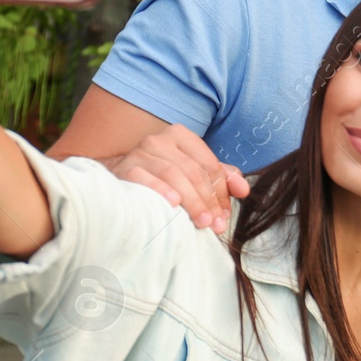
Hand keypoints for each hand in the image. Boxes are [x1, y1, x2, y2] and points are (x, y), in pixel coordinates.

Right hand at [111, 123, 250, 233]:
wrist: (115, 179)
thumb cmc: (160, 176)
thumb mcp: (191, 173)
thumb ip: (219, 178)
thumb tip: (244, 190)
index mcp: (180, 136)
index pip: (208, 165)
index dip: (221, 192)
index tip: (224, 216)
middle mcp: (159, 140)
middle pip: (193, 171)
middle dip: (208, 200)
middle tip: (216, 225)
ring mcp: (139, 153)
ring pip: (174, 175)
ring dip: (192, 201)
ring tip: (202, 222)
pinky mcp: (124, 168)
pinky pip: (145, 179)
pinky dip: (161, 190)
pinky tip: (173, 204)